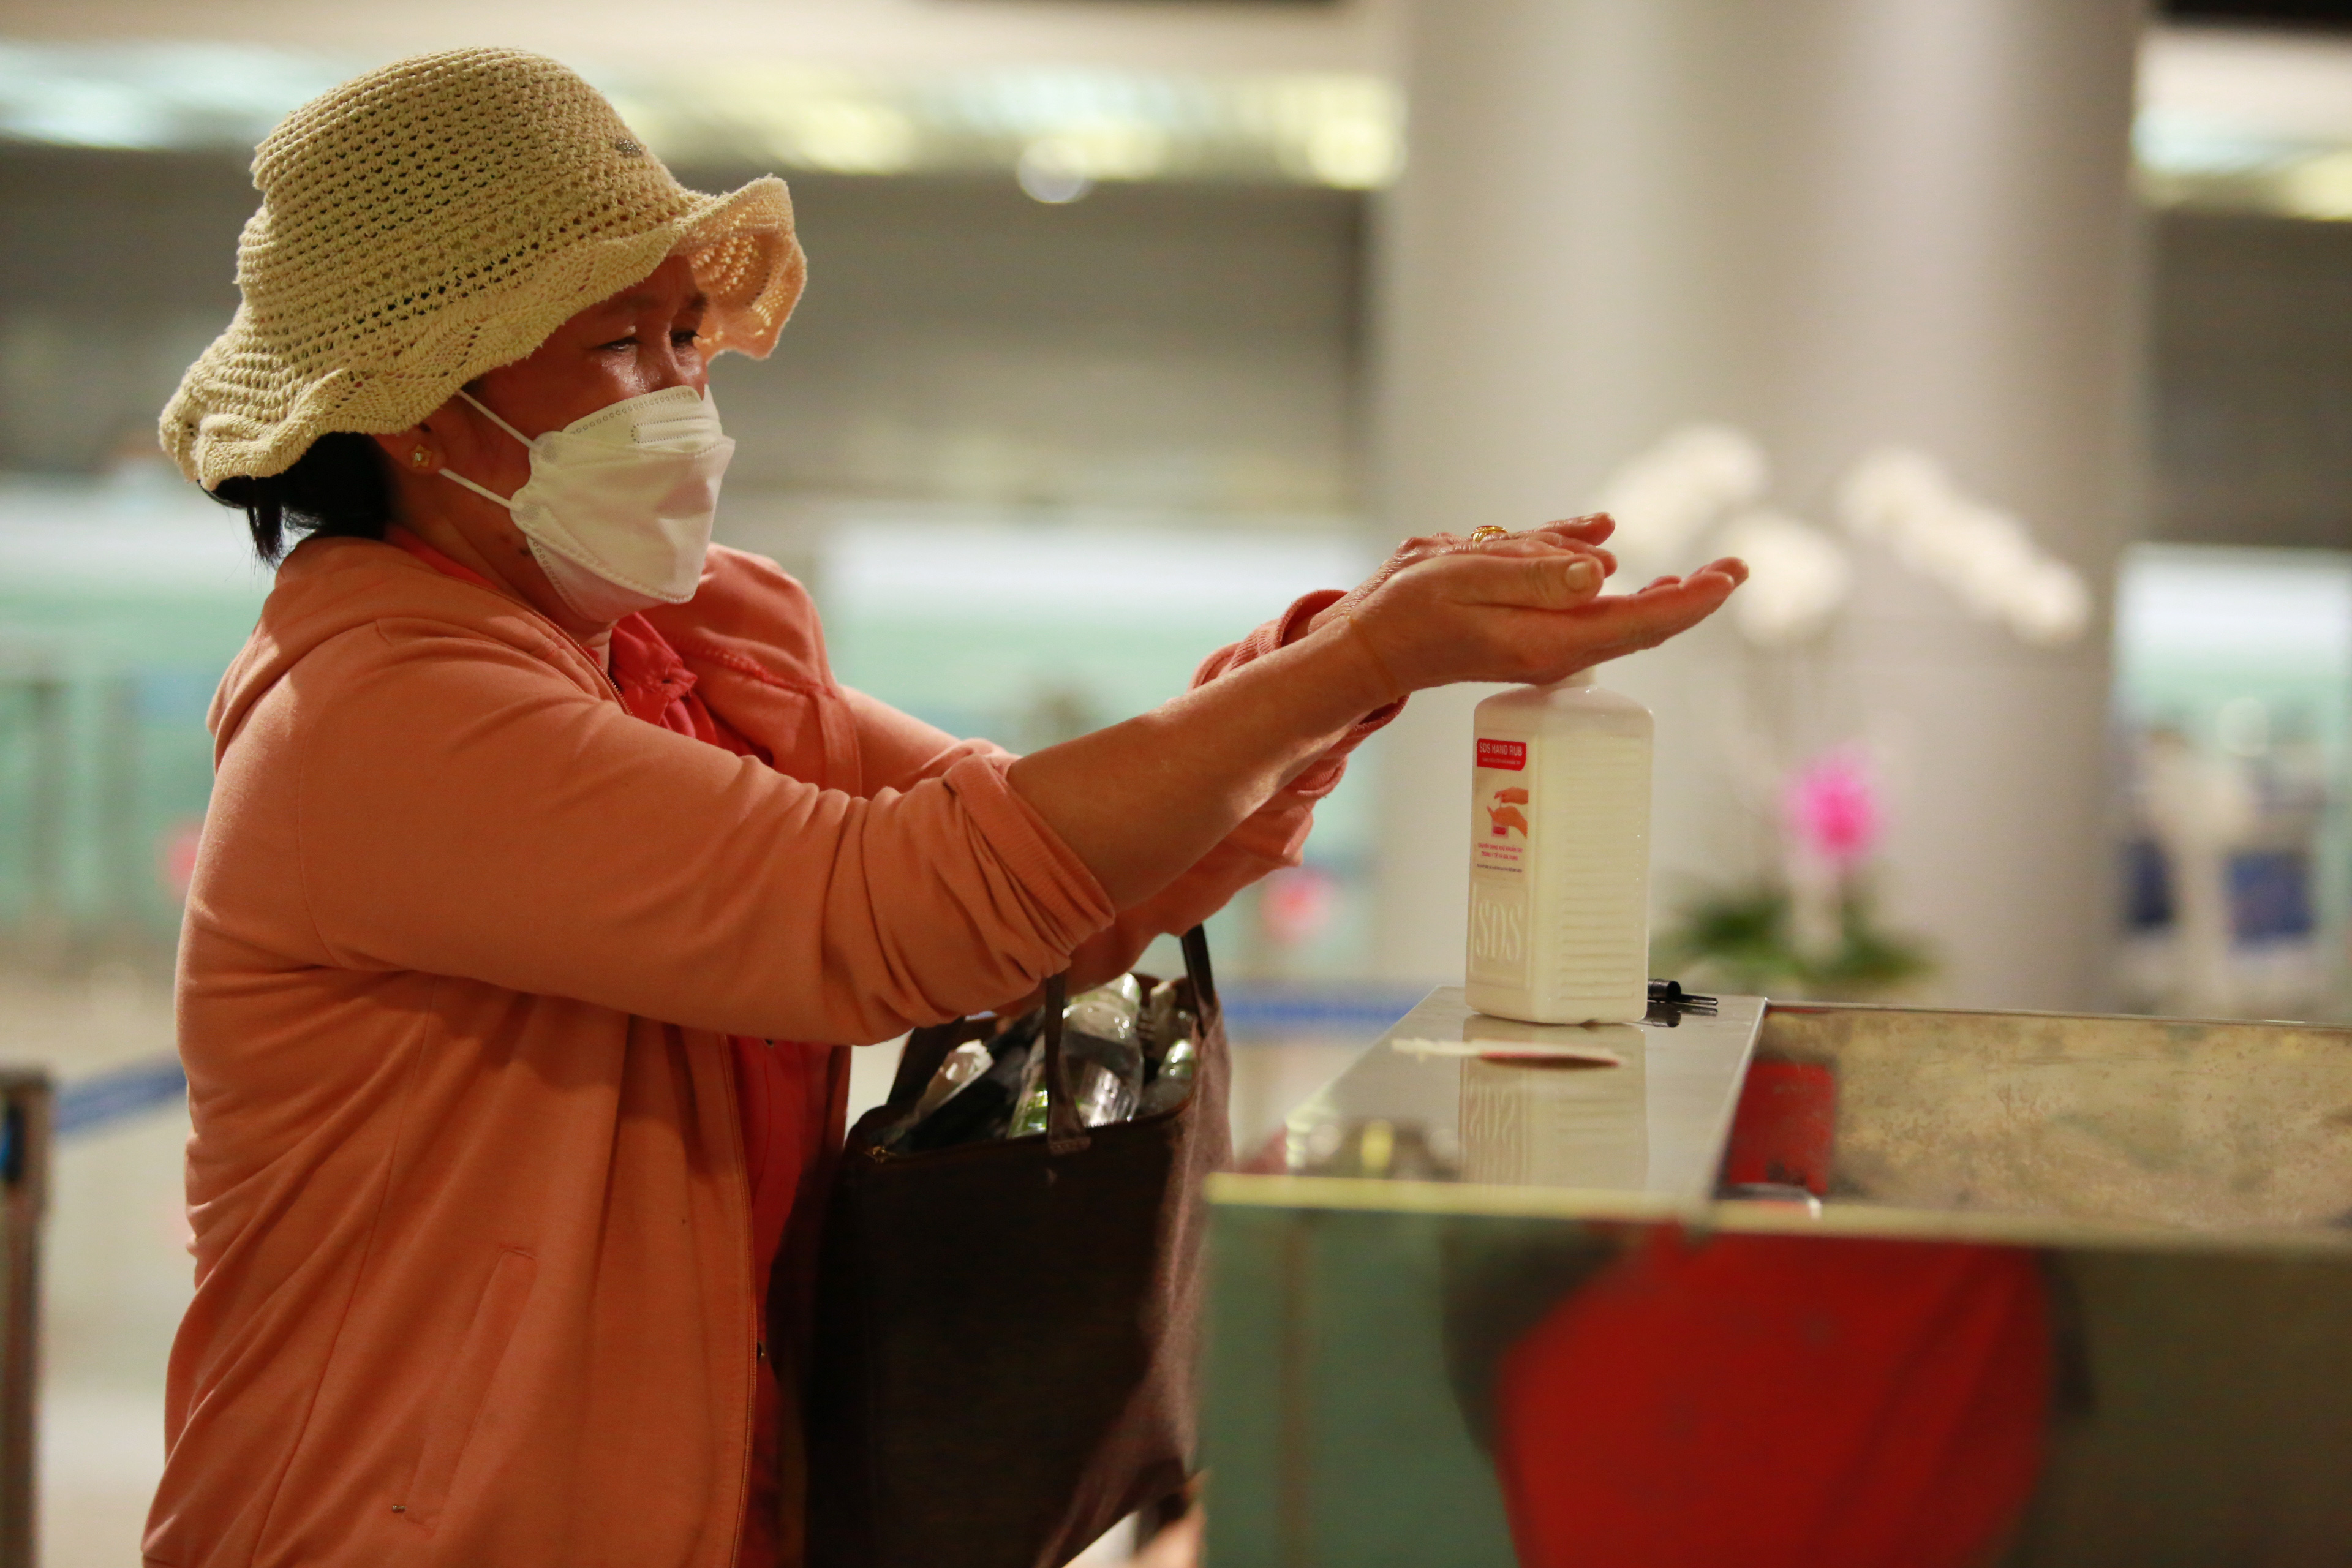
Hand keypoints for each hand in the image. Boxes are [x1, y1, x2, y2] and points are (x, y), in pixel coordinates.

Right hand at [1341, 515, 1745, 693]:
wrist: (1373, 647)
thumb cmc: (1412, 608)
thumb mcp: (1468, 576)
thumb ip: (1536, 573)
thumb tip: (1603, 572)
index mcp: (1551, 640)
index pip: (1643, 622)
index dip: (1694, 600)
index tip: (1732, 575)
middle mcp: (1558, 651)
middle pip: (1642, 625)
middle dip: (1691, 599)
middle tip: (1737, 568)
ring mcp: (1546, 647)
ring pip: (1618, 619)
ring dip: (1659, 598)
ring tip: (1704, 578)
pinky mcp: (1531, 638)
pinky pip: (1585, 611)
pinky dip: (1611, 589)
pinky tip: (1622, 565)